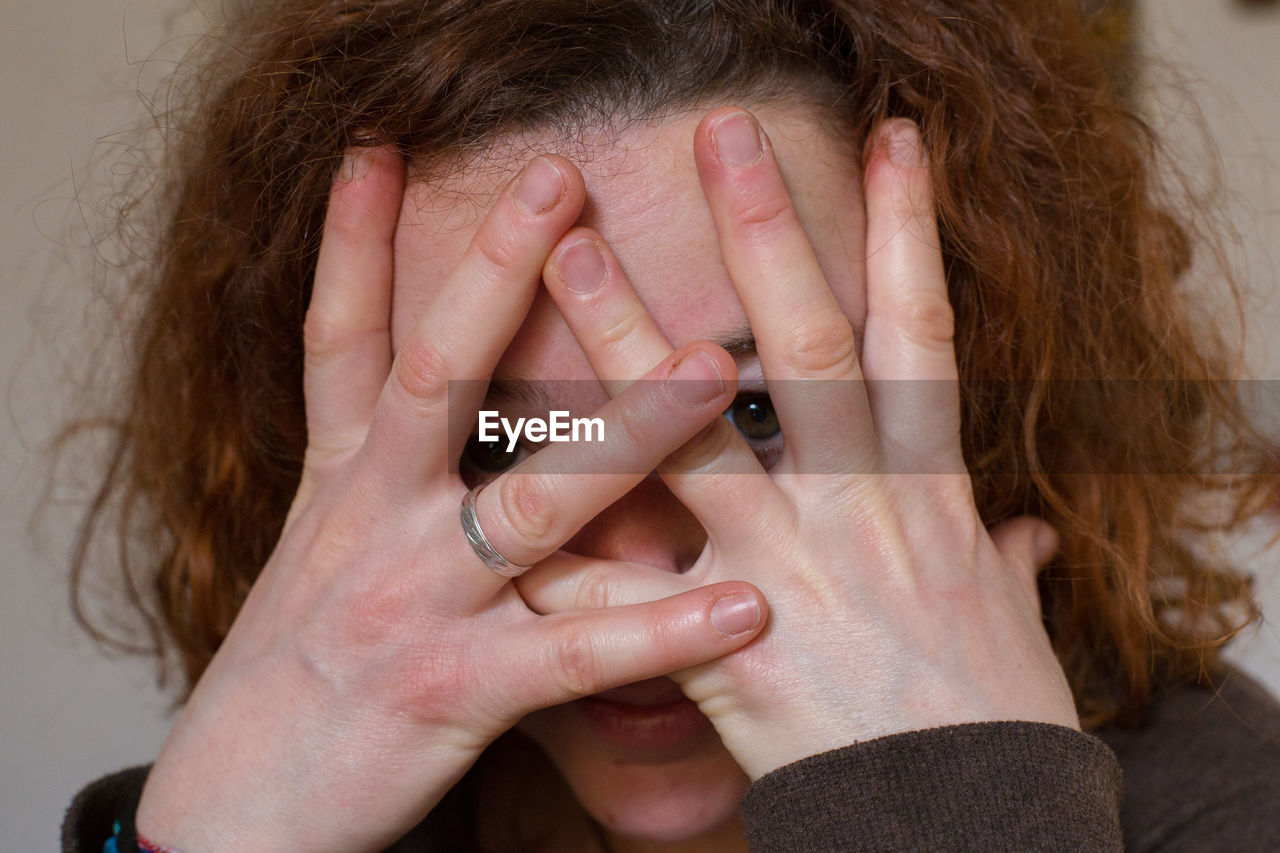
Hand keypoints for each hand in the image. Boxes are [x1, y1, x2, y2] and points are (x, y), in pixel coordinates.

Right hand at [135, 148, 768, 850]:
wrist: (238, 810)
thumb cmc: (298, 674)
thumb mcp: (323, 549)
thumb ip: (379, 471)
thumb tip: (439, 406)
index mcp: (344, 485)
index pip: (340, 342)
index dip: (349, 242)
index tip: (376, 147)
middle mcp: (374, 524)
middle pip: (432, 380)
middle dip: (490, 276)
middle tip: (556, 185)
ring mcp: (414, 604)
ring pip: (528, 505)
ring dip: (621, 434)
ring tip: (711, 370)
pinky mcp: (452, 693)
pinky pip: (572, 656)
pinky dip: (658, 631)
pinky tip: (739, 604)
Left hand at [520, 108, 1078, 779]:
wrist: (964, 823)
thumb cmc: (994, 723)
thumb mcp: (1009, 624)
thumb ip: (1002, 563)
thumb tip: (1030, 534)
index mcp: (928, 493)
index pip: (924, 335)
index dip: (913, 233)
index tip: (896, 141)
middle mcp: (856, 511)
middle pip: (808, 349)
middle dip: (766, 235)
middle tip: (716, 139)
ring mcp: (784, 570)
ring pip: (693, 434)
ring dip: (626, 340)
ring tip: (567, 252)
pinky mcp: (720, 644)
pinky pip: (617, 583)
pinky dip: (559, 534)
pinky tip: (491, 478)